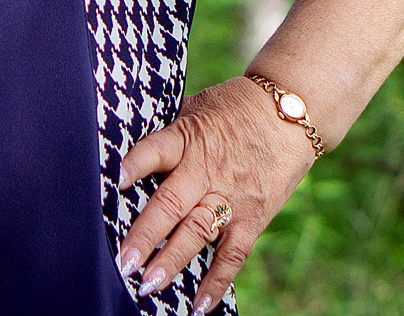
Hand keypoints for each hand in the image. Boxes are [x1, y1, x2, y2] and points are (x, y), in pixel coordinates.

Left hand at [115, 76, 314, 311]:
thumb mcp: (195, 107)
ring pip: (198, 232)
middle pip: (172, 204)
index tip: (113, 180)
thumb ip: (167, 133)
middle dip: (146, 234)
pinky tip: (198, 304)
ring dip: (172, 260)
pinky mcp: (252, 217)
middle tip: (124, 261)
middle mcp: (206, 171)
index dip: (135, 164)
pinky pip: (233, 253)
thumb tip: (125, 148)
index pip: (156, 150)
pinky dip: (217, 280)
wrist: (290, 114)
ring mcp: (230, 197)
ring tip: (148, 284)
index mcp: (187, 139)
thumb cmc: (233, 108)